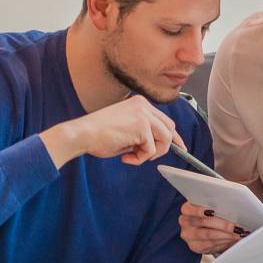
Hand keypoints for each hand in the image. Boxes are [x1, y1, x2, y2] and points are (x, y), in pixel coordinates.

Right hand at [40, 95, 185, 168]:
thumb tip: (155, 148)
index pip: (164, 119)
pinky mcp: (142, 126)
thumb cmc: (97, 135)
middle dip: (164, 146)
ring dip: (151, 153)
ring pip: (165, 139)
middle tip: (151, 157)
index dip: (173, 136)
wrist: (81, 134)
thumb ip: (142, 135)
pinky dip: (140, 158)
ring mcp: (144, 114)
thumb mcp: (126, 131)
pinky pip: (151, 149)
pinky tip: (125, 156)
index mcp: (139, 104)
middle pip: (169, 128)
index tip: (180, 147)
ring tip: (132, 156)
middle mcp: (144, 106)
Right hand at [178, 202, 247, 253]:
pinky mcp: (195, 246)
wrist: (206, 227)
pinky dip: (224, 242)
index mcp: (186, 208)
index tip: (214, 211)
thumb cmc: (212, 212)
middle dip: (223, 225)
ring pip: (209, 235)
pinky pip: (210, 245)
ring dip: (226, 235)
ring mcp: (188, 235)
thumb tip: (233, 202)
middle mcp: (184, 221)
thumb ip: (217, 202)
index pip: (190, 209)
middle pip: (204, 222)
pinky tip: (233, 239)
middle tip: (237, 227)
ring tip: (239, 234)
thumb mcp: (211, 204)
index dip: (201, 210)